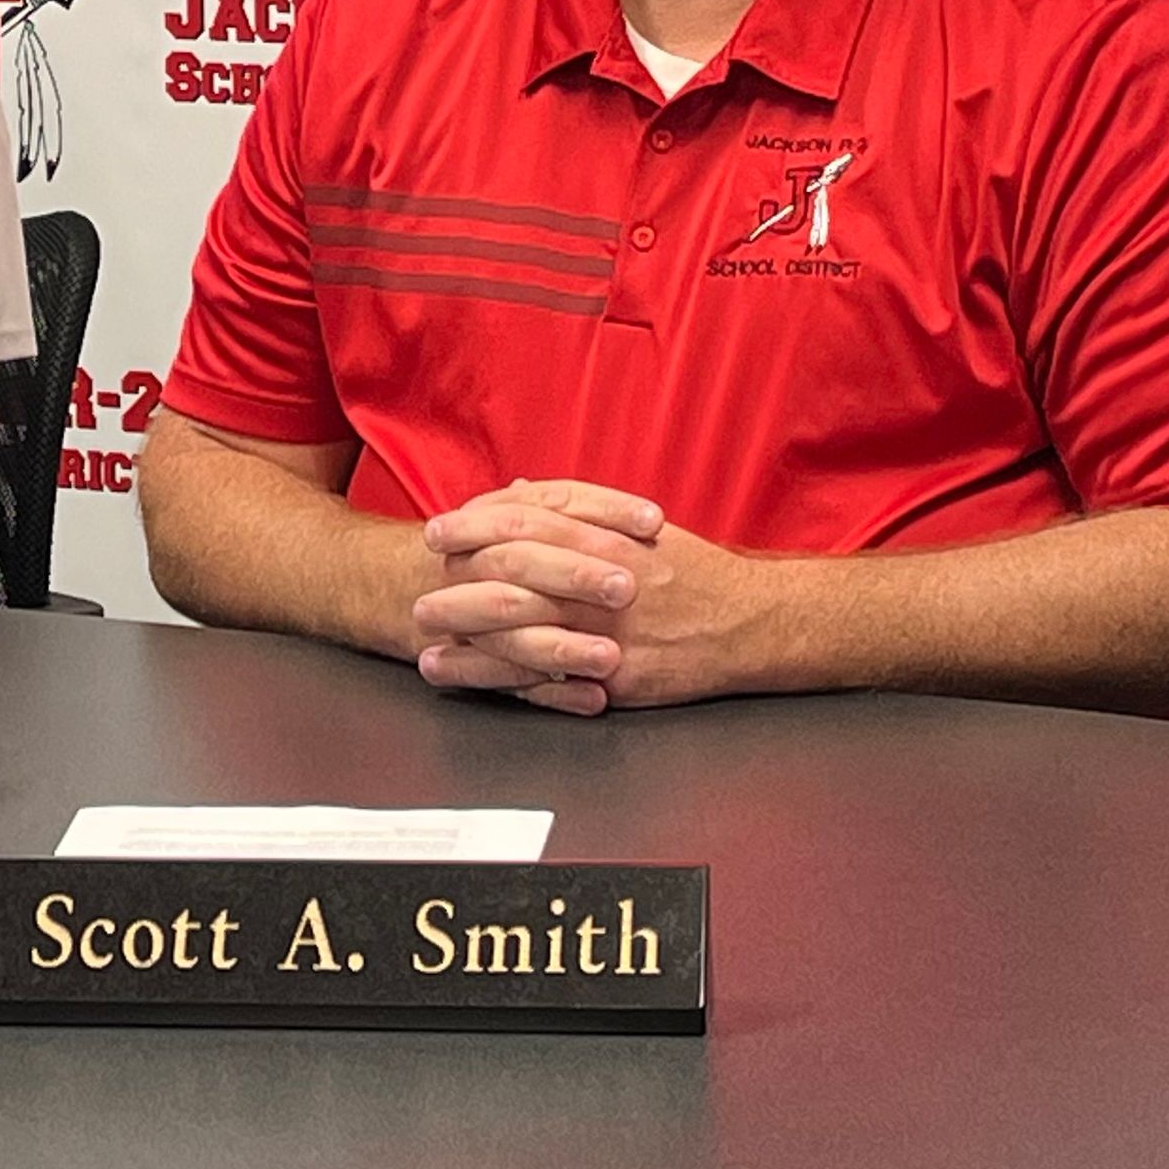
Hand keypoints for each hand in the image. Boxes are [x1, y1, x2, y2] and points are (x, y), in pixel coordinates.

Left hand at [416, 492, 787, 713]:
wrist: (750, 624)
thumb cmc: (691, 571)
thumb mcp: (637, 526)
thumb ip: (579, 507)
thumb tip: (519, 491)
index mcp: (606, 538)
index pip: (527, 522)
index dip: (475, 525)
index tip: (437, 529)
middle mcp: (601, 582)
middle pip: (513, 575)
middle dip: (457, 580)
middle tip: (418, 583)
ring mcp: (606, 632)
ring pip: (520, 629)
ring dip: (465, 632)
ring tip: (424, 634)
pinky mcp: (612, 677)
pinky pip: (544, 677)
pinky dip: (497, 677)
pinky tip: (464, 677)